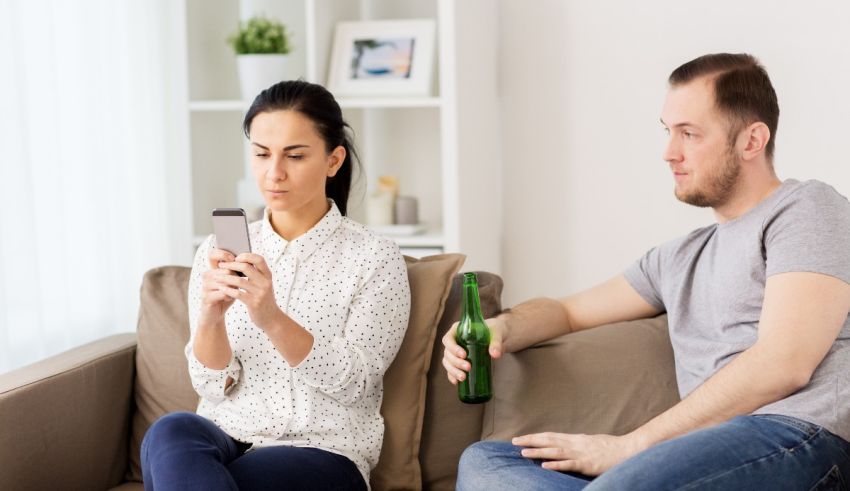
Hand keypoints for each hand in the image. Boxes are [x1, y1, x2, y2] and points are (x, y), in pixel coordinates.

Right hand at [197, 248, 237, 325]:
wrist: (216, 313)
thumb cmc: (226, 294)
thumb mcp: (232, 281)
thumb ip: (237, 271)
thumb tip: (249, 261)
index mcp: (212, 269)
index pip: (213, 254)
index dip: (222, 254)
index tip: (233, 258)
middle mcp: (207, 275)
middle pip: (225, 270)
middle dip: (236, 276)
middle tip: (240, 283)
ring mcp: (205, 286)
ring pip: (225, 281)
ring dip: (234, 287)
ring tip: (236, 291)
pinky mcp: (206, 297)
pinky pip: (223, 293)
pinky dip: (229, 296)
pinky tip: (229, 298)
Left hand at [215, 253, 282, 329]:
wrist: (271, 317)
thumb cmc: (264, 299)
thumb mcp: (264, 284)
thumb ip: (256, 274)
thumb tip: (240, 261)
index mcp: (268, 275)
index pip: (259, 259)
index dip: (246, 256)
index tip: (235, 257)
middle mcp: (265, 282)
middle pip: (246, 267)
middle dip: (231, 265)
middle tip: (221, 265)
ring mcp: (260, 293)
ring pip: (239, 280)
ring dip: (226, 277)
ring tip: (217, 276)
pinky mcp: (254, 303)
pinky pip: (237, 293)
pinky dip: (227, 290)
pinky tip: (221, 288)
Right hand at [442, 315, 506, 384]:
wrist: (500, 337)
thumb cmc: (495, 331)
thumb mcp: (497, 333)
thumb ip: (496, 342)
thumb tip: (495, 355)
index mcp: (458, 330)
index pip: (448, 339)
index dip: (453, 348)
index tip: (464, 355)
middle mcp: (454, 341)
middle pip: (447, 353)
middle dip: (456, 362)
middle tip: (468, 367)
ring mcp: (455, 352)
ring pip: (447, 362)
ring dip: (453, 371)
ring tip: (463, 377)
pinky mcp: (459, 361)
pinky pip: (451, 369)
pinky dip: (452, 376)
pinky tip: (456, 382)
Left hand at [512, 432, 644, 475]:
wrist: (629, 449)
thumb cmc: (611, 447)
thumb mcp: (590, 442)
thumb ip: (577, 444)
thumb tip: (565, 444)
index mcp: (575, 439)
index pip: (550, 436)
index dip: (535, 437)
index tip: (521, 438)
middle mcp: (575, 443)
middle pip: (549, 440)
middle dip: (531, 441)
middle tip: (514, 441)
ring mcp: (581, 453)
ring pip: (555, 451)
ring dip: (538, 452)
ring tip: (523, 453)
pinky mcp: (587, 463)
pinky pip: (570, 464)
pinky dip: (557, 464)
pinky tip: (545, 465)